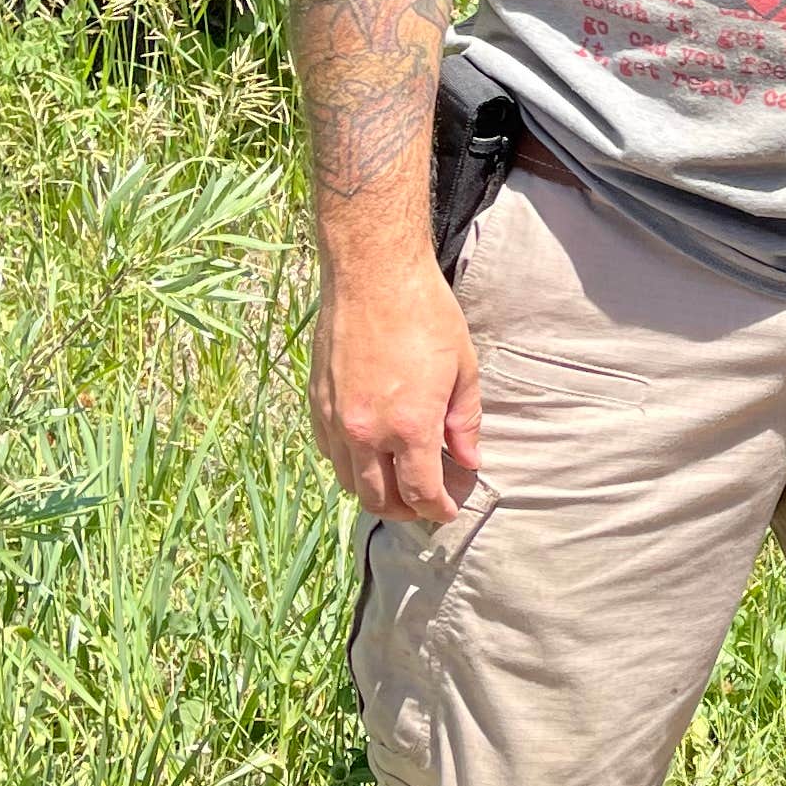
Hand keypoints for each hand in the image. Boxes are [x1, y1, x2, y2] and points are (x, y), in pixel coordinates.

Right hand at [311, 251, 482, 519]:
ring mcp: (336, 419)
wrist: (373, 273)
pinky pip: (329, 452)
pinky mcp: (317, 402)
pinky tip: (369, 455)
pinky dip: (349, 465)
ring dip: (374, 492)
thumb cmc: (425, 313)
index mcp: (409, 426)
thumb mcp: (463, 369)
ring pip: (348, 481)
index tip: (449, 511)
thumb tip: (468, 461)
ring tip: (397, 485)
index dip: (438, 510)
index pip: (422, 492)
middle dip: (406, 511)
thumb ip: (464, 423)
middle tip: (425, 505)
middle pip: (380, 499)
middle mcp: (366, 431)